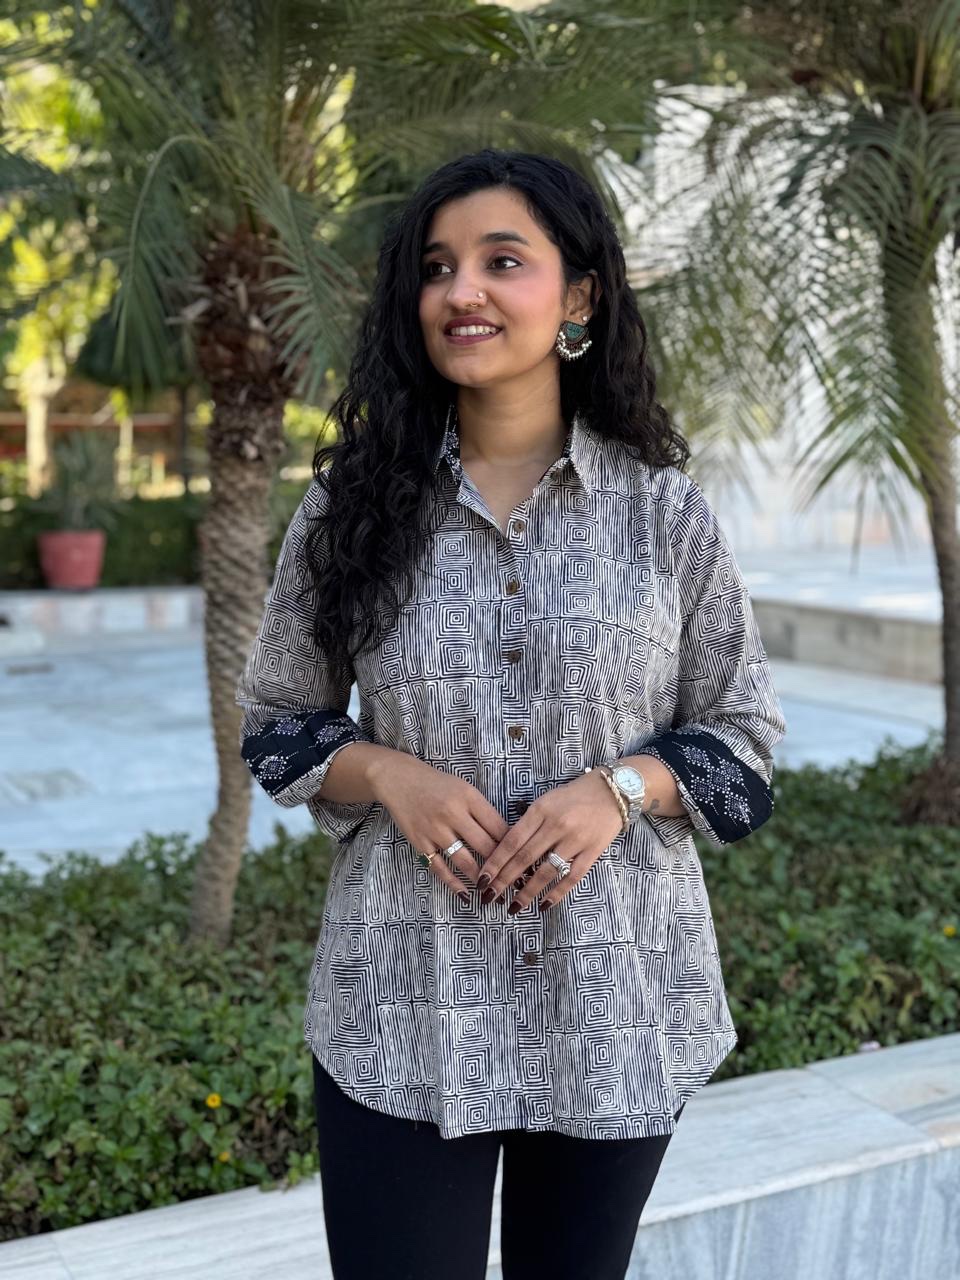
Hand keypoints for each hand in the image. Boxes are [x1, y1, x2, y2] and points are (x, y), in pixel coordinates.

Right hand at [368, 751, 508, 900]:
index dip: (514, 846)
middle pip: (485, 846)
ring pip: (465, 861)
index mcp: (469, 797)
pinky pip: (440, 868)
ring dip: (481, 879)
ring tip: (494, 892)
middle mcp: (453, 814)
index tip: (524, 860)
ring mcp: (435, 830)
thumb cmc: (437, 784)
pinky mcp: (420, 842)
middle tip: (516, 882)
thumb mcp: (465, 788)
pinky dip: (454, 884)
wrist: (399, 779)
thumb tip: (506, 837)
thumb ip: (482, 810)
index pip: (499, 827)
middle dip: (503, 867)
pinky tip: (466, 895)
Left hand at [477, 769, 624, 910]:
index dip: (495, 862)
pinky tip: (544, 905)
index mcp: (540, 810)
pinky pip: (571, 877)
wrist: (613, 791)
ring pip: (545, 871)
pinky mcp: (592, 852)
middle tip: (488, 897)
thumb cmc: (574, 795)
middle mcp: (556, 825)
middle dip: (504, 881)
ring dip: (527, 892)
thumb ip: (529, 822)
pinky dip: (556, 893)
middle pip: (524, 858)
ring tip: (514, 907)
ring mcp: (575, 840)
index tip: (482, 878)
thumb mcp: (546, 800)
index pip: (511, 840)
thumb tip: (507, 850)